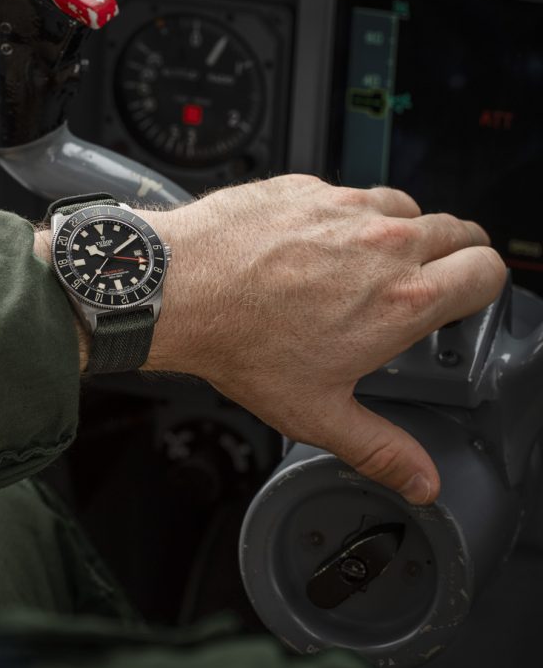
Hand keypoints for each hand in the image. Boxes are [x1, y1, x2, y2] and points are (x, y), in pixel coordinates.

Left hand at [142, 175, 505, 503]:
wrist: (181, 289)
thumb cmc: (241, 344)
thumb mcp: (316, 413)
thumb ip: (380, 448)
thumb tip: (420, 480)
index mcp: (403, 299)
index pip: (487, 272)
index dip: (484, 285)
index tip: (465, 298)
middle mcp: (384, 244)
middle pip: (457, 231)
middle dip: (453, 254)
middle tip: (427, 277)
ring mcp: (346, 208)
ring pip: (405, 207)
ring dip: (401, 230)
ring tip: (368, 262)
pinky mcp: (307, 188)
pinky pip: (348, 194)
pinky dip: (345, 215)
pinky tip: (314, 242)